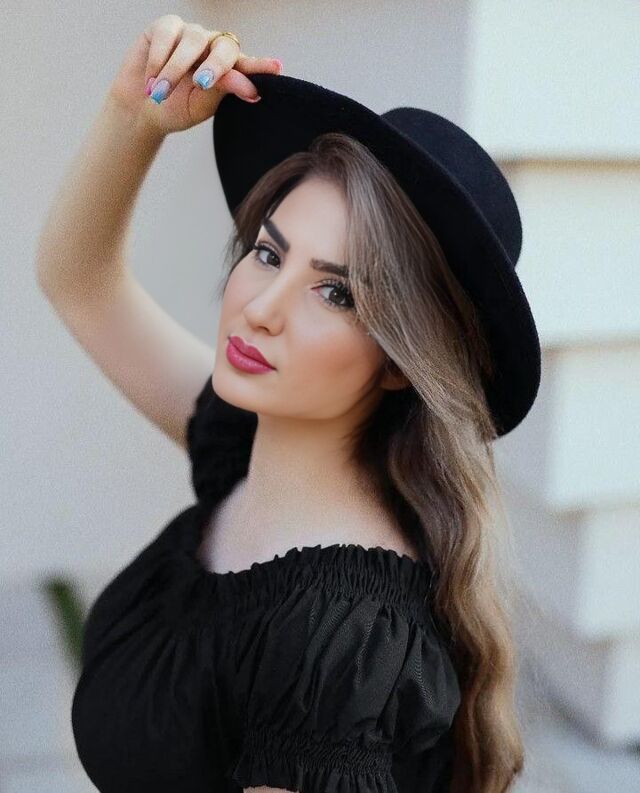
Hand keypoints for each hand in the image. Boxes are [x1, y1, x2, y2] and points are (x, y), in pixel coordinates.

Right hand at [108, 14, 282, 135]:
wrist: (140, 108)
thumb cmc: (175, 109)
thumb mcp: (200, 106)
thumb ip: (223, 92)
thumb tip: (250, 87)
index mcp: (228, 69)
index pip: (248, 65)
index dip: (260, 66)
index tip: (277, 68)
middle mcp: (212, 47)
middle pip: (224, 46)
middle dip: (214, 65)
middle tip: (202, 85)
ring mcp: (190, 34)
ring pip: (192, 40)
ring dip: (175, 69)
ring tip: (159, 93)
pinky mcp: (165, 27)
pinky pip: (166, 34)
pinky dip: (158, 58)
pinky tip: (151, 79)